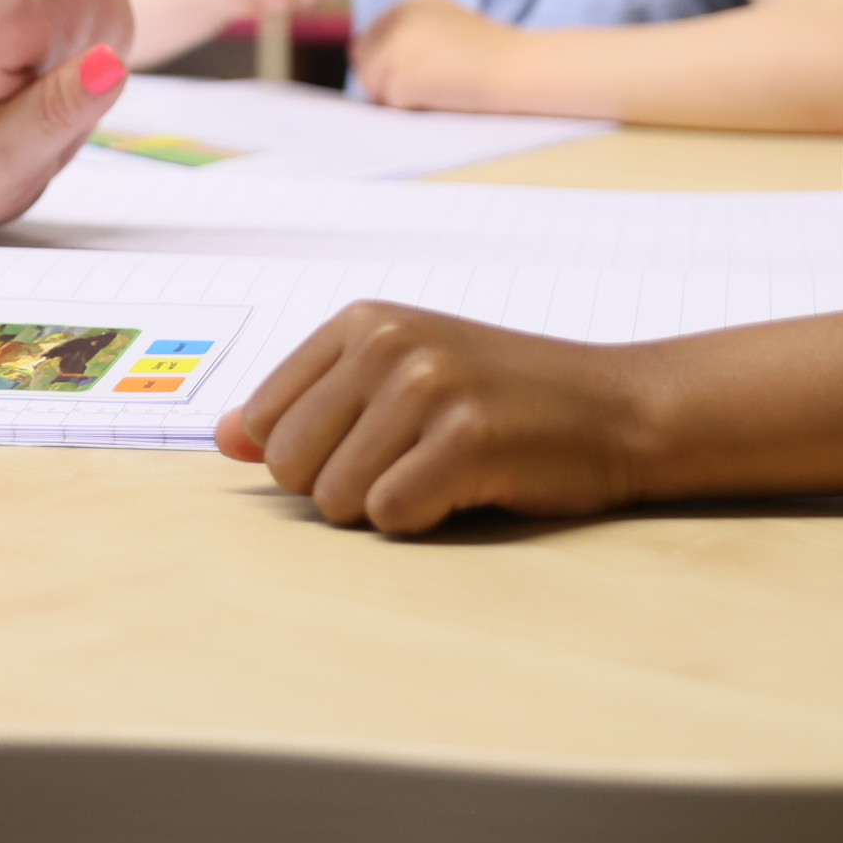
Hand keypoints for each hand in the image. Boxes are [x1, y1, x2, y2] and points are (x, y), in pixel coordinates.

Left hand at [217, 301, 654, 533]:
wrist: (617, 407)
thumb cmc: (503, 399)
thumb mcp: (400, 377)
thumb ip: (311, 404)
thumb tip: (225, 439)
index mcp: (362, 321)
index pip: (263, 420)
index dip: (311, 455)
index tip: (375, 442)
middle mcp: (389, 342)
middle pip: (290, 467)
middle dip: (342, 487)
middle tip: (414, 462)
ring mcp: (429, 386)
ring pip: (335, 500)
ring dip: (388, 506)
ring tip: (445, 470)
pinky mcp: (467, 439)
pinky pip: (390, 518)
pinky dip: (425, 521)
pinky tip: (469, 489)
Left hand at [350, 0, 528, 112]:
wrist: (520, 68)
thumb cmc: (495, 58)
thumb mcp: (449, 31)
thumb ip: (414, 40)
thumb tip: (372, 67)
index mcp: (414, 3)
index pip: (375, 38)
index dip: (390, 63)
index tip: (423, 73)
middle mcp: (400, 16)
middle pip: (365, 58)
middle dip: (385, 78)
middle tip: (425, 86)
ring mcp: (397, 45)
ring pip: (373, 83)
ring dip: (399, 95)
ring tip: (440, 89)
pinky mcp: (401, 75)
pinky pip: (390, 102)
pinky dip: (413, 107)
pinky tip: (443, 95)